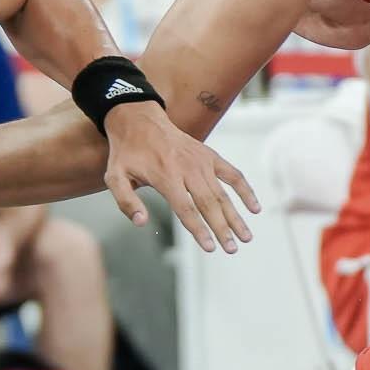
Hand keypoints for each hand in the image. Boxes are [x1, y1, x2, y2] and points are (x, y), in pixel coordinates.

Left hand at [99, 103, 256, 253]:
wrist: (139, 120)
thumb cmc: (127, 153)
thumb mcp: (114, 176)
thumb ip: (126, 201)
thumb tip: (142, 223)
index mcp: (165, 175)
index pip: (186, 208)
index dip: (199, 229)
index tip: (210, 247)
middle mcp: (187, 168)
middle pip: (209, 203)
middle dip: (222, 228)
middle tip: (233, 249)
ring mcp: (201, 161)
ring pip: (222, 193)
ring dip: (236, 216)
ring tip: (246, 237)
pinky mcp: (210, 155)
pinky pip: (232, 174)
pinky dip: (245, 190)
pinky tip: (255, 207)